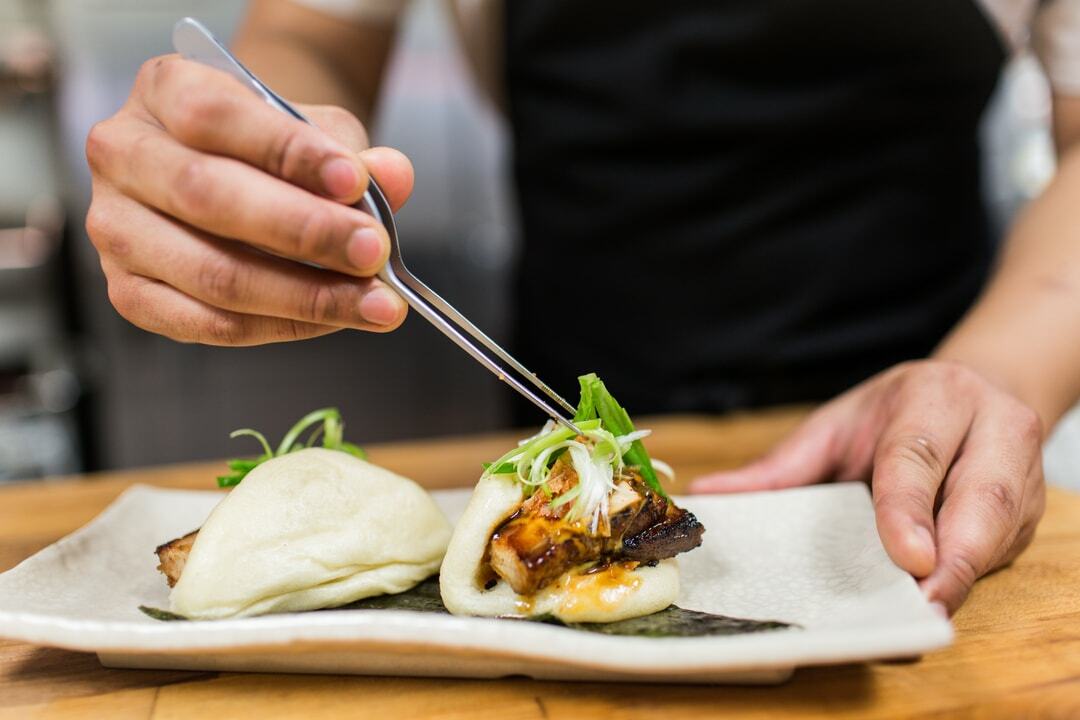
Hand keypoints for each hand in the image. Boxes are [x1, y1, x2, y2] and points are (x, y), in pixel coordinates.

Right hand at [85, 54, 411, 344]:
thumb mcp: (314, 133)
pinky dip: (282, 326)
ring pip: (212, 273)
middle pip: (207, 197)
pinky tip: (335, 320)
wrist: (230, 178)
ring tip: (375, 302)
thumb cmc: (269, 151)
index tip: (355, 182)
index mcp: (162, 90)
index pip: (215, 116)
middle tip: (373, 253)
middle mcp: (124, 155)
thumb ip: (351, 153)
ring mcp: (117, 229)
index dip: (288, 152)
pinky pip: (209, 323)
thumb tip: (392, 176)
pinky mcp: (129, 292)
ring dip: (305, 295)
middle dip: (305, 231)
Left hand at [690, 360, 1045, 613]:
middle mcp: (991, 429)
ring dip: (966, 576)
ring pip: (1002, 530)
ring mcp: (1019, 472)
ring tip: (927, 615)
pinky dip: (972, 579)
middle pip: (980, 498)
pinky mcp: (1028, 512)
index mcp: (935, 397)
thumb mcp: (835, 424)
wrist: (976, 390)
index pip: (918, 455)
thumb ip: (782, 465)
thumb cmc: (898, 411)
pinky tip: (938, 603)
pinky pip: (1004, 550)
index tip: (908, 556)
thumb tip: (710, 494)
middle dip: (954, 558)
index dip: (910, 508)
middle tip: (922, 603)